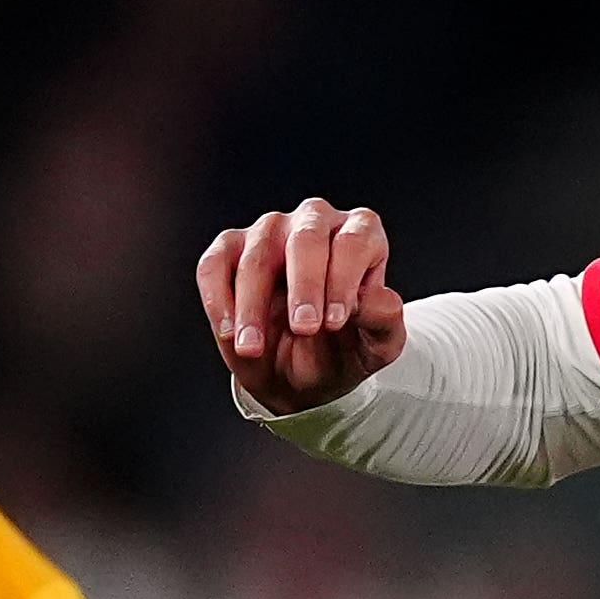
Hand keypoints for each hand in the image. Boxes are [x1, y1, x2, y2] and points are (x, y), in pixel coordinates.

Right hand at [198, 197, 412, 413]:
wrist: (300, 377)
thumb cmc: (342, 351)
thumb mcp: (374, 348)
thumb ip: (384, 323)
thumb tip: (382, 300)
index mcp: (360, 235)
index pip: (353, 243)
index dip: (343, 281)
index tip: (335, 322)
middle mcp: (315, 221)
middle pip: (307, 238)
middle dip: (304, 286)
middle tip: (304, 329)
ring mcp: (270, 230)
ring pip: (258, 252)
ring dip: (254, 304)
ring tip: (255, 347)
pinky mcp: (230, 248)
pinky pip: (215, 264)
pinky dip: (218, 299)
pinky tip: (229, 333)